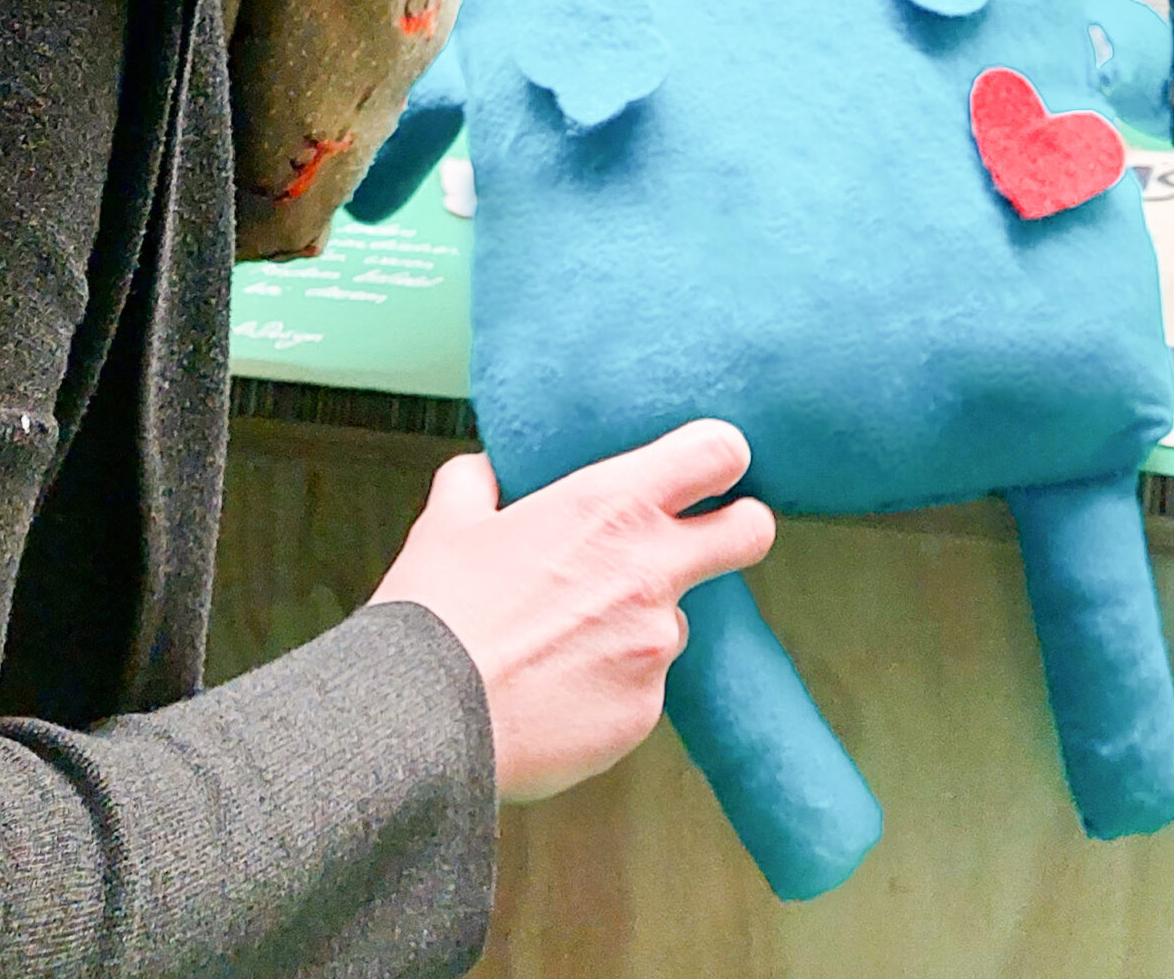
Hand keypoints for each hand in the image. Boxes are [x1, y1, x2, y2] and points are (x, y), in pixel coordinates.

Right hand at [372, 420, 775, 802]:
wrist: (423, 722)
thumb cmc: (437, 615)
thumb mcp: (448, 524)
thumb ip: (475, 484)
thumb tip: (482, 473)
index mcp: (611, 504)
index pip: (716, 452)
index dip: (718, 459)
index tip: (707, 473)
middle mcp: (651, 568)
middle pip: (750, 531)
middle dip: (741, 529)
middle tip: (711, 540)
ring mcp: (654, 643)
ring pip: (677, 622)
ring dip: (641, 627)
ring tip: (568, 645)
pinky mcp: (645, 710)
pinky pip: (643, 689)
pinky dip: (612, 688)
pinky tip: (558, 693)